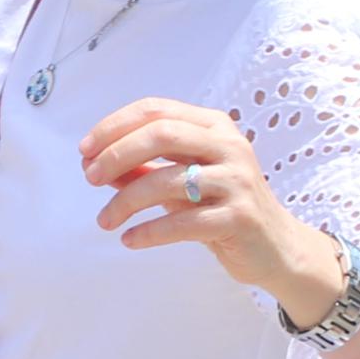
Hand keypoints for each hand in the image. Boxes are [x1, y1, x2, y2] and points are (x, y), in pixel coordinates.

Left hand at [79, 99, 341, 319]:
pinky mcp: (240, 218)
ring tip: (104, 220)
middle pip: (161, 134)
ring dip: (126, 201)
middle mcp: (229, 145)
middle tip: (90, 178)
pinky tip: (129, 240)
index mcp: (214, 125)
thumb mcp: (180, 182)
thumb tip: (92, 164)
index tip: (84, 150)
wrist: (275, 248)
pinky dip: (149, 231)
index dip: (114, 126)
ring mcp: (238, 181)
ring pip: (168, 180)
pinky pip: (183, 222)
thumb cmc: (220, 206)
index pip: (156, 110)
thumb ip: (142, 169)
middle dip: (116, 154)